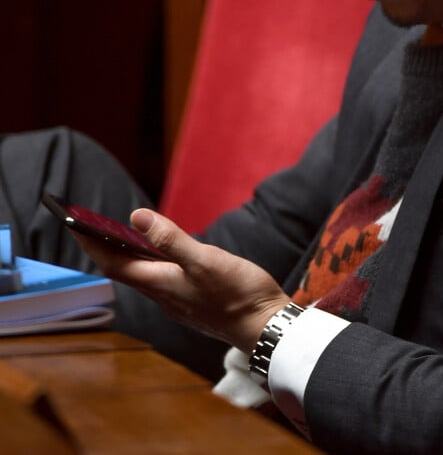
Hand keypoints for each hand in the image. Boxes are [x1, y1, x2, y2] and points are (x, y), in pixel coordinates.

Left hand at [74, 209, 290, 352]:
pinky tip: (159, 254)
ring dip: (125, 255)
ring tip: (116, 234)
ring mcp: (178, 301)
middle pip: (124, 270)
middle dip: (103, 247)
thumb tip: (135, 216)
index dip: (92, 243)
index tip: (73, 223)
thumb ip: (170, 239)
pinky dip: (149, 263)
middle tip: (88, 224)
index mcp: (161, 284)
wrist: (266, 328)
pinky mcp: (194, 301)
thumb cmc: (238, 293)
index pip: (114, 263)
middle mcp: (164, 295)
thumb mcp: (204, 259)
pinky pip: (160, 280)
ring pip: (142, 276)